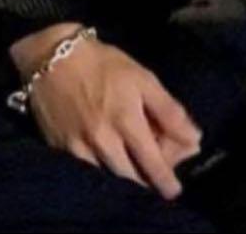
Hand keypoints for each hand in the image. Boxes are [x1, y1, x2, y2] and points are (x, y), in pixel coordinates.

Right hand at [14, 30, 202, 199]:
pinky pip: (86, 171)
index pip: (152, 163)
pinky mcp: (61, 150)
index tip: (174, 189)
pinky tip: (109, 158)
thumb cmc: (103, 63)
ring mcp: (79, 148)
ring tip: (134, 166)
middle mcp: (103, 140)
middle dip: (146, 180)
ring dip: (125, 176)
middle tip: (154, 173)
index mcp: (126, 120)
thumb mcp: (142, 78)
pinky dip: (101, 170)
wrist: (51, 57)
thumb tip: (194, 138)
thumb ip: (169, 110)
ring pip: (109, 177)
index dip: (166, 180)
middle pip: (131, 177)